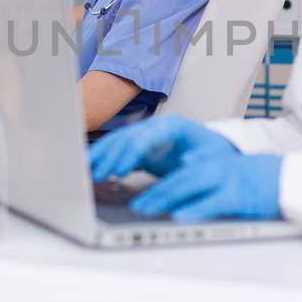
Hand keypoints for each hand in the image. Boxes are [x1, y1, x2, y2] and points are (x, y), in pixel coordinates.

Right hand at [88, 115, 237, 180]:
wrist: (214, 150)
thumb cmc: (215, 154)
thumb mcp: (214, 158)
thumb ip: (201, 160)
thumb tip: (188, 161)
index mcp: (173, 126)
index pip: (145, 137)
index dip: (130, 154)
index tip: (119, 171)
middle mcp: (156, 127)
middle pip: (126, 138)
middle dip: (109, 157)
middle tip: (94, 175)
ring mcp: (146, 135)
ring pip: (117, 142)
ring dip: (101, 156)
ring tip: (86, 172)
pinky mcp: (140, 147)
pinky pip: (117, 150)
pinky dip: (103, 158)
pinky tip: (90, 168)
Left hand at [130, 154, 283, 222]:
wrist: (290, 179)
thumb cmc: (259, 181)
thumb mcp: (229, 178)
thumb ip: (205, 185)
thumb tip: (179, 202)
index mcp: (213, 165)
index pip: (178, 174)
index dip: (155, 184)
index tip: (138, 197)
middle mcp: (216, 169)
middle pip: (178, 179)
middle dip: (154, 193)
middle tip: (135, 205)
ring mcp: (227, 181)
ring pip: (189, 187)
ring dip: (165, 198)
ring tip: (145, 209)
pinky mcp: (240, 196)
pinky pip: (213, 202)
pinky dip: (195, 208)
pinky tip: (179, 216)